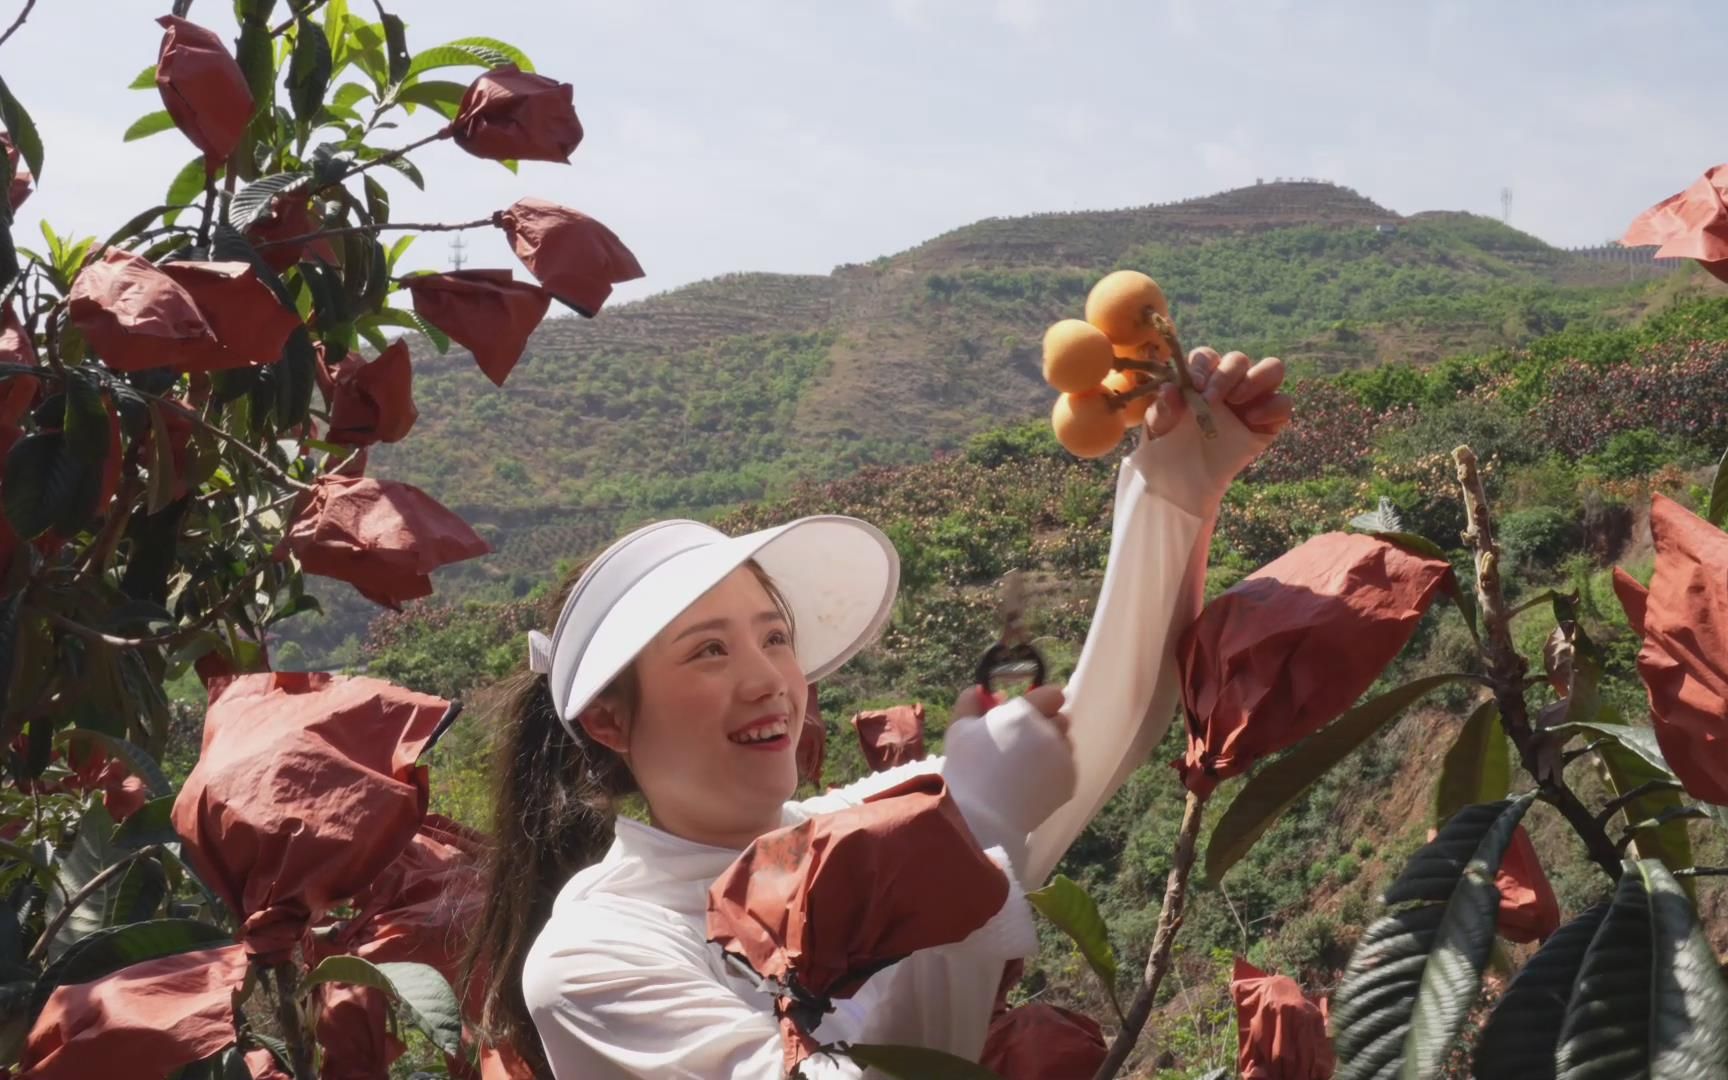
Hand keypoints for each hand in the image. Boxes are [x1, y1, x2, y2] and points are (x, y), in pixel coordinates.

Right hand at [943, 684, 1076, 834]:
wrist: (981, 817)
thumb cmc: (967, 768)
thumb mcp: (959, 729)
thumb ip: (970, 702)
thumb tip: (982, 690)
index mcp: (1026, 713)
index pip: (1053, 694)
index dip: (1042, 701)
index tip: (1028, 714)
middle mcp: (1050, 732)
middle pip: (1062, 719)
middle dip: (1046, 726)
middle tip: (1023, 742)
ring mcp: (1063, 759)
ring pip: (1065, 745)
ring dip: (1051, 749)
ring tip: (1026, 767)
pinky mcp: (1069, 783)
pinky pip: (1066, 769)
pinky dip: (1053, 773)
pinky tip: (1031, 784)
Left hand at [1145, 348, 1292, 438]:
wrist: (1187, 480)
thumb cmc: (1170, 447)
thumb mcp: (1158, 431)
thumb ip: (1161, 410)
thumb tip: (1170, 389)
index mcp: (1201, 377)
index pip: (1206, 357)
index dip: (1202, 366)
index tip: (1195, 386)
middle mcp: (1230, 382)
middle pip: (1238, 359)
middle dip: (1226, 375)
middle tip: (1211, 400)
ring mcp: (1253, 398)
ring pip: (1272, 368)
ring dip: (1256, 379)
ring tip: (1236, 400)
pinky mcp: (1270, 419)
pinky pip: (1283, 403)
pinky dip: (1272, 407)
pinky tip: (1251, 420)